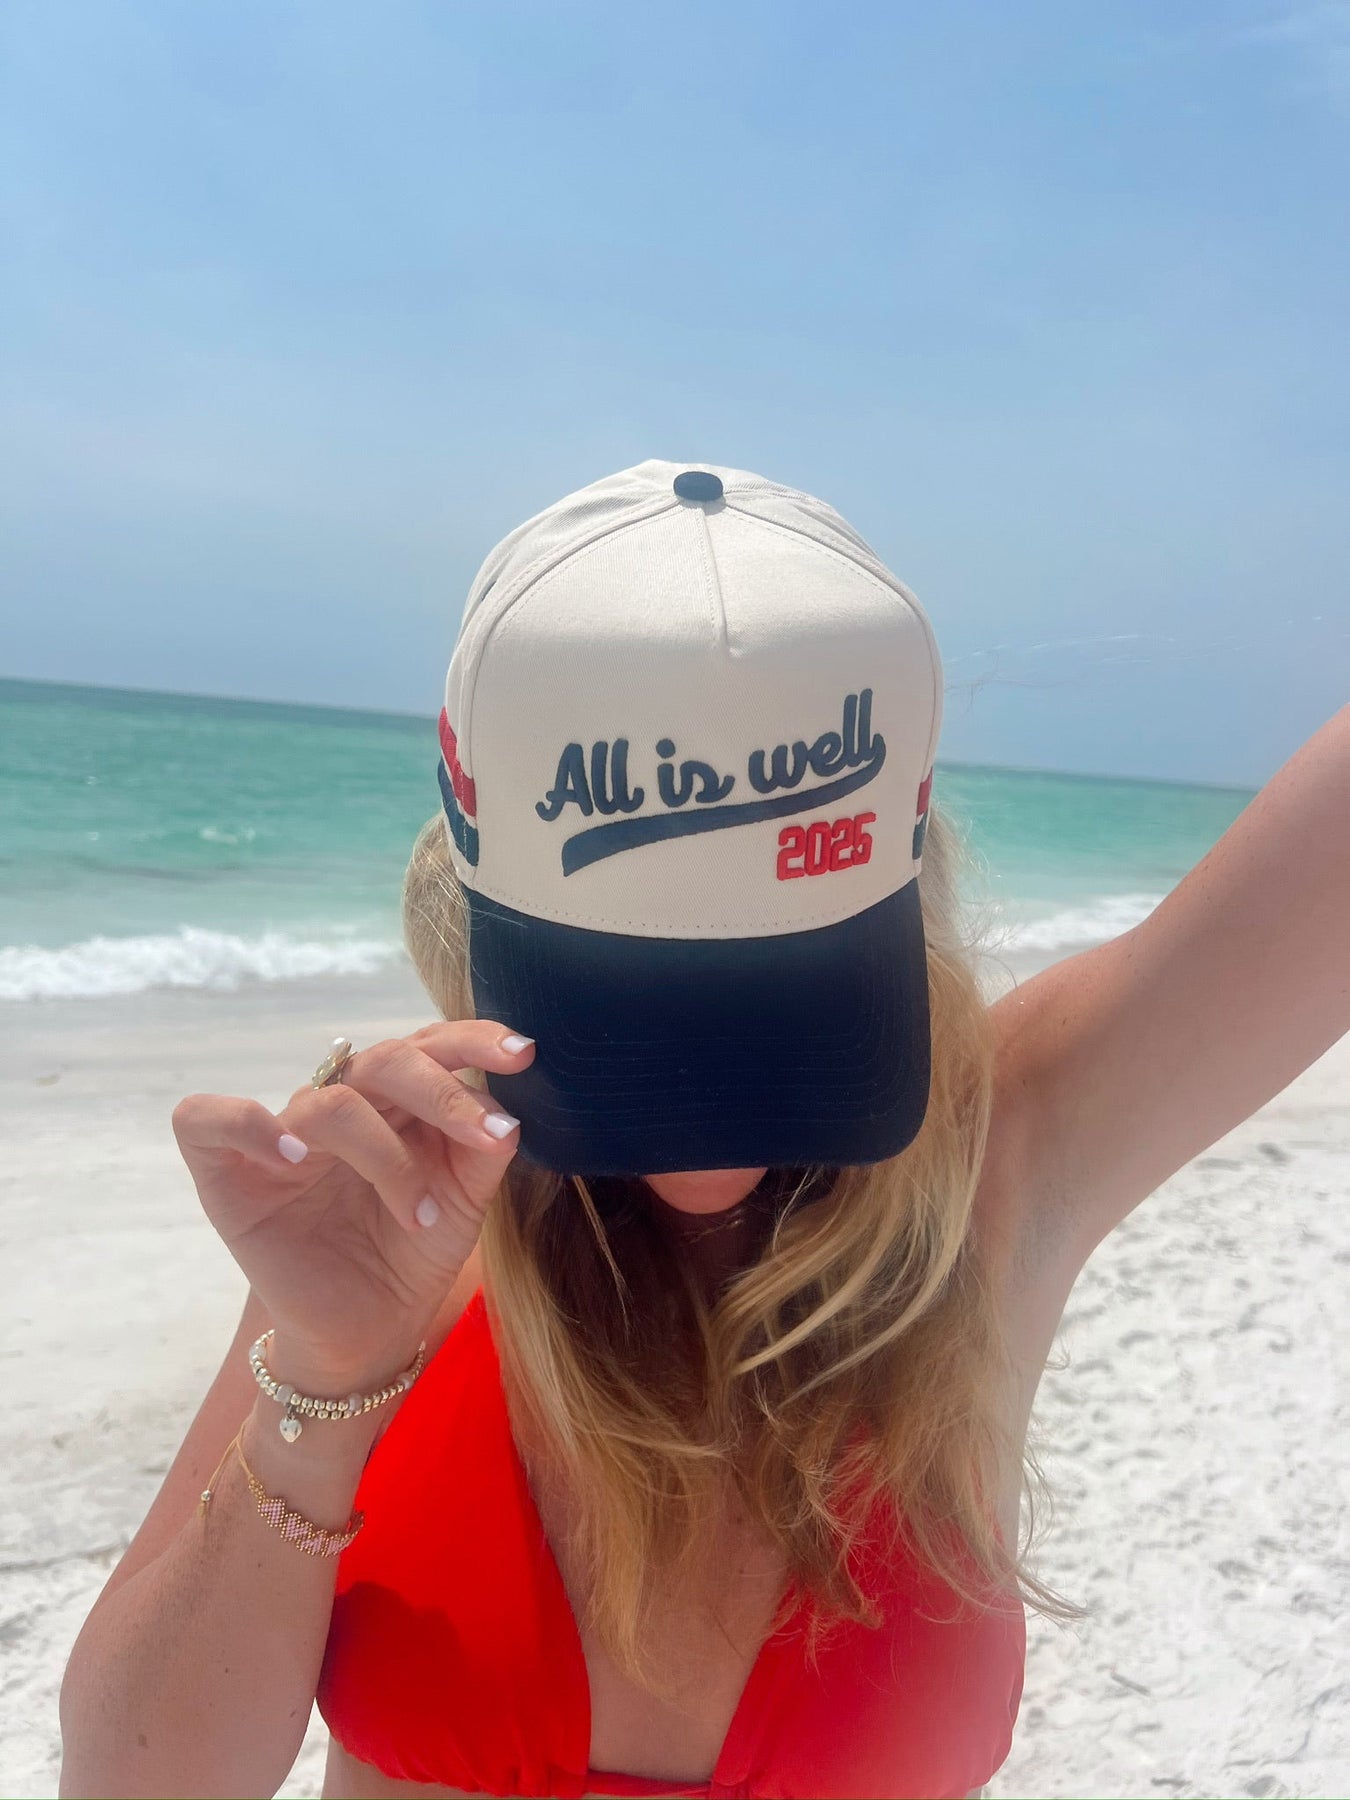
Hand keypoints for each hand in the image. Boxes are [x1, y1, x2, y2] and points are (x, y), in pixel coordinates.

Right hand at [172, 1020, 534, 1384]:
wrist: (369, 1333)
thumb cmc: (412, 1255)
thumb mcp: (464, 1203)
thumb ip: (482, 1150)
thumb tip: (505, 1113)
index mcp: (396, 1100)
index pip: (428, 1045)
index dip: (472, 1038)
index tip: (523, 1054)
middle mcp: (341, 1104)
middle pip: (385, 1060)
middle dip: (443, 1092)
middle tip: (487, 1136)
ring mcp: (283, 1134)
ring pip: (328, 1102)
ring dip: (387, 1158)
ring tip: (422, 1216)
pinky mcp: (226, 1173)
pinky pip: (206, 1118)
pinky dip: (247, 1124)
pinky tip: (291, 1156)